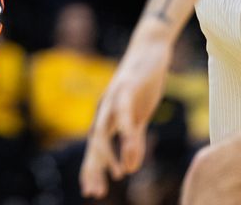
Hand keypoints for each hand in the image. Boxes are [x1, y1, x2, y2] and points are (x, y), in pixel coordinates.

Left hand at [79, 39, 171, 199]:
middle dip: (93, 168)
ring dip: (108, 155)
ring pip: (103, 131)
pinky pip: (123, 117)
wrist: (150, 50)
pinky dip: (126, 136)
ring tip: (118, 174)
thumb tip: (130, 167)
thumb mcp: (139, 117)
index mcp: (106, 117)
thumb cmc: (142, 84)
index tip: (91, 192)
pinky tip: (130, 153)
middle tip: (94, 192)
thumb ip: (133, 140)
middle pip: (93, 143)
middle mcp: (104, 109)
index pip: (94, 148)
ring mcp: (112, 99)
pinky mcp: (125, 90)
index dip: (91, 169)